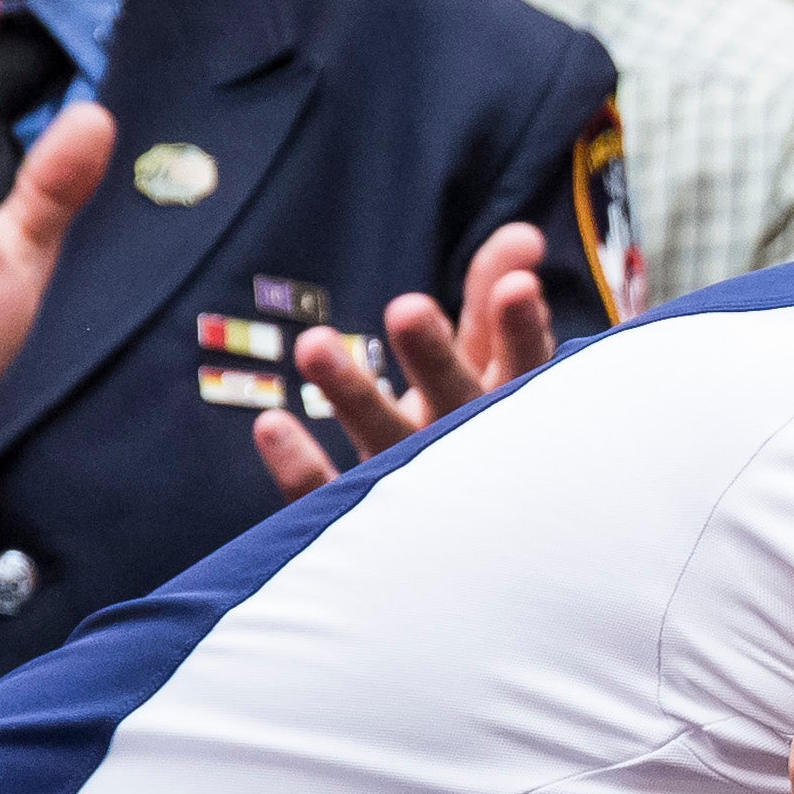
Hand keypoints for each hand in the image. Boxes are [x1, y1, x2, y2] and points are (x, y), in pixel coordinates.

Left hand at [253, 224, 557, 499]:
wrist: (472, 559)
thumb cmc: (483, 439)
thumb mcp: (494, 367)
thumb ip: (498, 296)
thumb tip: (522, 234)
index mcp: (509, 407)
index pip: (524, 363)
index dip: (521, 330)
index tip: (520, 291)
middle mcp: (467, 448)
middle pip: (454, 399)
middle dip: (433, 357)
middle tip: (408, 309)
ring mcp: (414, 490)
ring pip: (384, 441)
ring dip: (350, 393)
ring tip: (310, 345)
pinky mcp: (361, 525)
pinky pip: (326, 498)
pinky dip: (301, 467)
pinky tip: (269, 425)